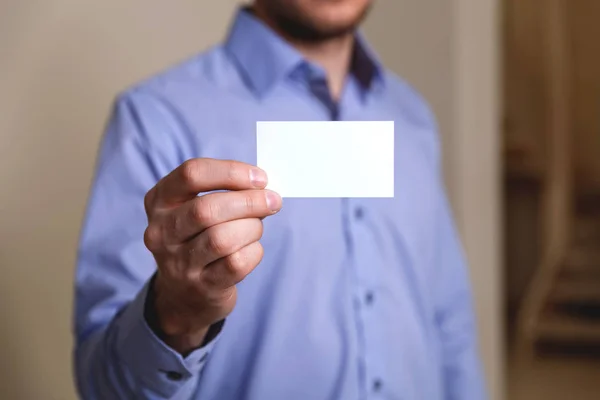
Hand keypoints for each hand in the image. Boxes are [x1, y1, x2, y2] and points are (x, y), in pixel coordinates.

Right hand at [143, 158, 281, 352]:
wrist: (185, 295)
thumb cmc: (199, 238)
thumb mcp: (196, 208)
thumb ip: (224, 191)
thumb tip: (262, 187)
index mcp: (159, 201)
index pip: (191, 174)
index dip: (231, 172)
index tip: (260, 178)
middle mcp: (161, 232)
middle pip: (207, 208)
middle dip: (248, 201)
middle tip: (272, 201)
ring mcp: (179, 263)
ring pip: (222, 238)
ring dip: (252, 228)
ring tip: (256, 227)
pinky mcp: (202, 286)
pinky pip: (236, 263)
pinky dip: (254, 251)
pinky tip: (252, 248)